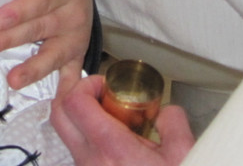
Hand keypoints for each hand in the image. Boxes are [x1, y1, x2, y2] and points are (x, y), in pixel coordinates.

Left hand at [0, 0, 92, 93]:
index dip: (21, 9)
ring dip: (34, 68)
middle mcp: (72, 12)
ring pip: (54, 55)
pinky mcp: (76, 54)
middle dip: (13, 39)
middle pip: (41, 28)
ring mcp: (75, 36)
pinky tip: (57, 107)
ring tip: (14, 79)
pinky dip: (66, 91)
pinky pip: (71, 74)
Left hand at [52, 75, 195, 164]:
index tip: (104, 84)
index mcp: (111, 148)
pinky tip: (114, 139)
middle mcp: (90, 160)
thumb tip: (165, 111)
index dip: (86, 84)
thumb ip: (174, 122)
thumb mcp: (183, 153)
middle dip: (73, 93)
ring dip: (80, 116)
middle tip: (96, 91)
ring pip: (66, 134)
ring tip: (109, 115)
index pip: (75, 102)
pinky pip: (78, 151)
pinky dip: (88, 137)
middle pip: (59, 114)